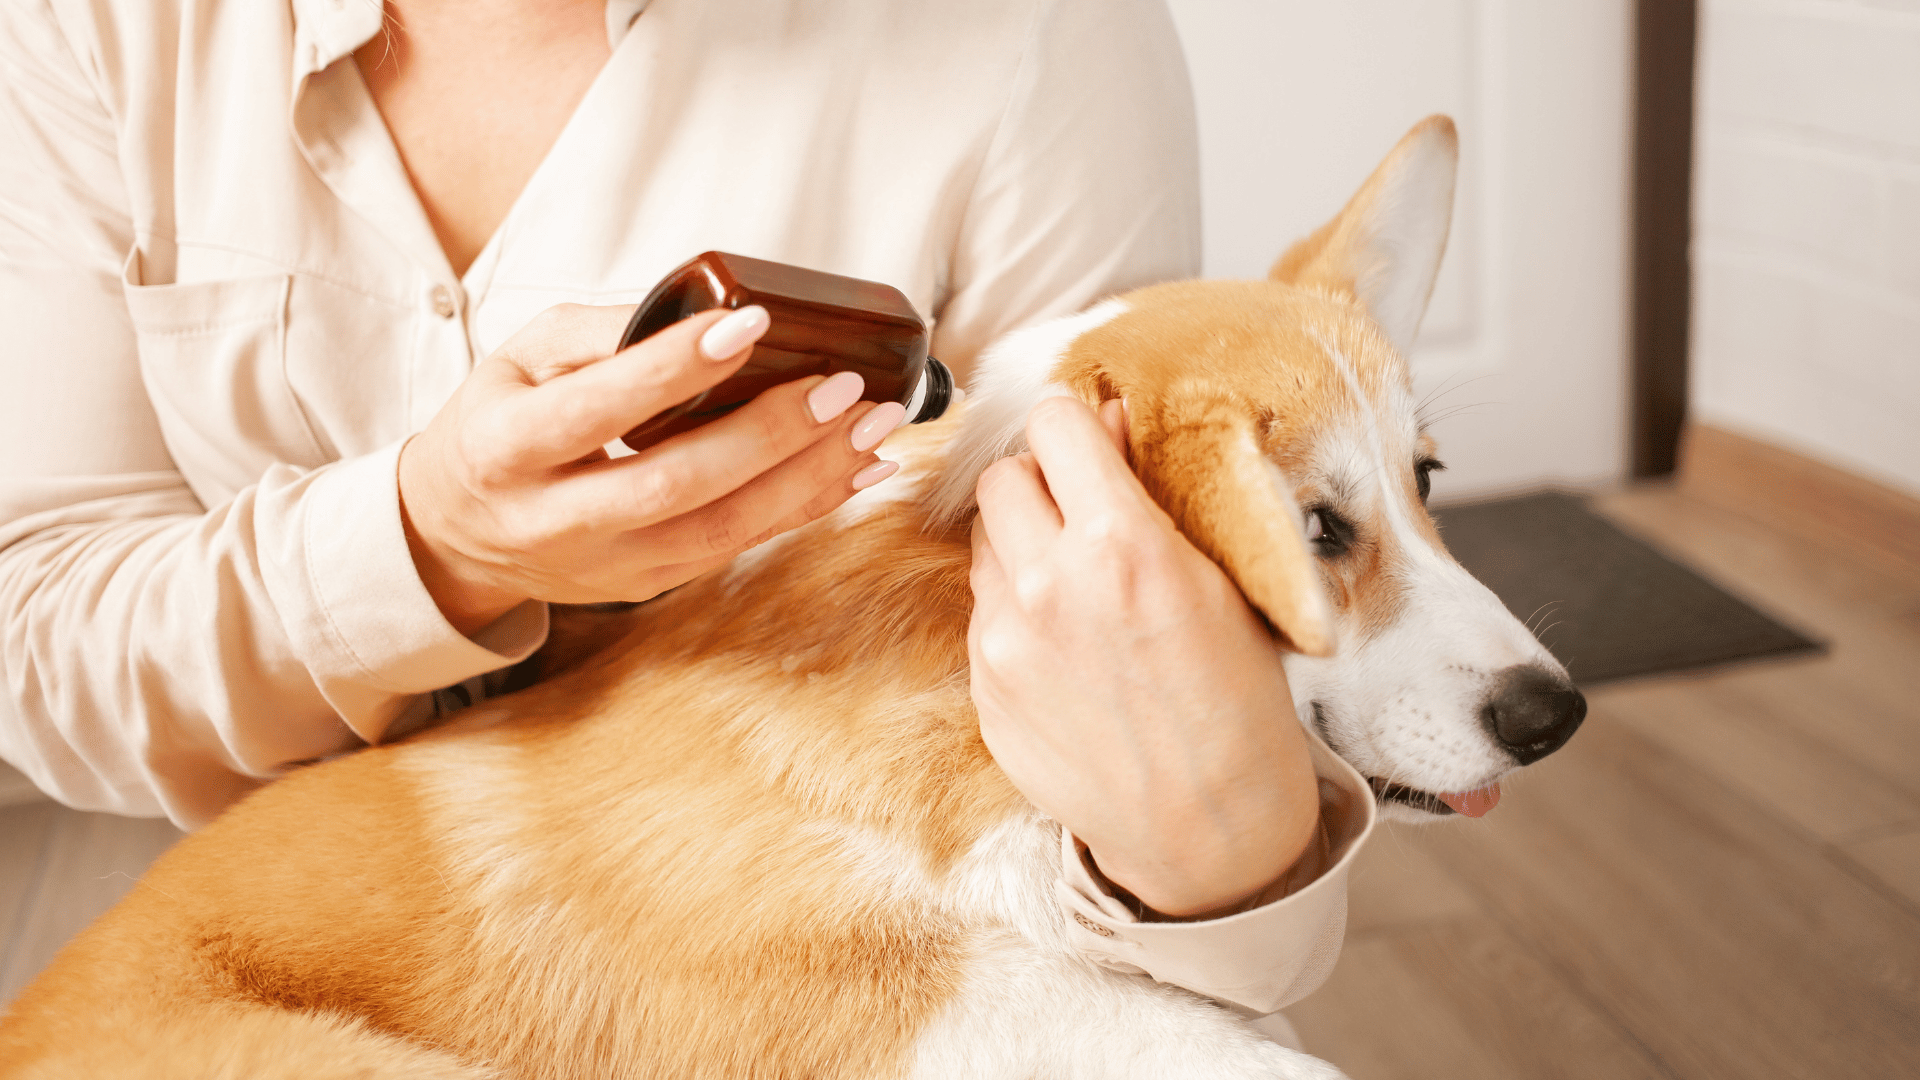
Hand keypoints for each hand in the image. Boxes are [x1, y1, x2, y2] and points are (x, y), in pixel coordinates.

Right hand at [399, 303, 903, 634]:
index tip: (748, 324)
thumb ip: (601, 332)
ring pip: (720, 530)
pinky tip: (857, 469)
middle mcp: (553, 520)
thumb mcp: (519, 358)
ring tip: (872, 428)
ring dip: (808, 479)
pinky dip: (806, 507)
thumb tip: (706, 308)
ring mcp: (606, 565)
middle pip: (673, 483)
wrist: (457, 533)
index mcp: (506, 449)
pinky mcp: (648, 584)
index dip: (672, 369)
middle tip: (841, 386)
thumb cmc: (499, 424)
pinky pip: (738, 548)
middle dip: (768, 435)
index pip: (597, 410)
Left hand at [968, 397, 1320, 917]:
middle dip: (1040, 483)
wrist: (1208, 829)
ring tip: (1078, 587)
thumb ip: (1152, 495)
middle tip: (1081, 512)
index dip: (1075, 428)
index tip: (1091, 444)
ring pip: (983, 544)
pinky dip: (1015, 613)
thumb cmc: (1236, 704)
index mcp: (1121, 547)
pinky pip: (983, 614)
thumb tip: (1107, 420)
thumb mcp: (1220, 583)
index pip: (1053, 425)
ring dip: (1020, 545)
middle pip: (1001, 478)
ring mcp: (1005, 643)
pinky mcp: (983, 689)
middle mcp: (1048, 587)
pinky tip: (1067, 648)